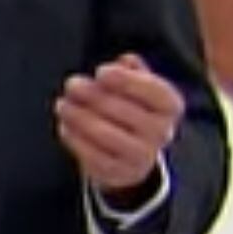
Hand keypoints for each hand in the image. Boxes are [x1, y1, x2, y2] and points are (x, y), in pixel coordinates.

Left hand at [55, 53, 182, 194]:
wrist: (131, 151)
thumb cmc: (129, 106)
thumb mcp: (136, 84)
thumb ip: (132, 70)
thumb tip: (127, 61)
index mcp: (169, 106)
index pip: (155, 92)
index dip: (126, 81)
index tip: (100, 72)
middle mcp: (161, 133)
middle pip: (123, 110)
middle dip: (91, 94)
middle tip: (72, 84)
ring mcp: (142, 156)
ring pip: (105, 134)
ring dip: (78, 116)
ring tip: (63, 104)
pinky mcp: (119, 172)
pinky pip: (92, 155)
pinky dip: (74, 137)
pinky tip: (65, 124)